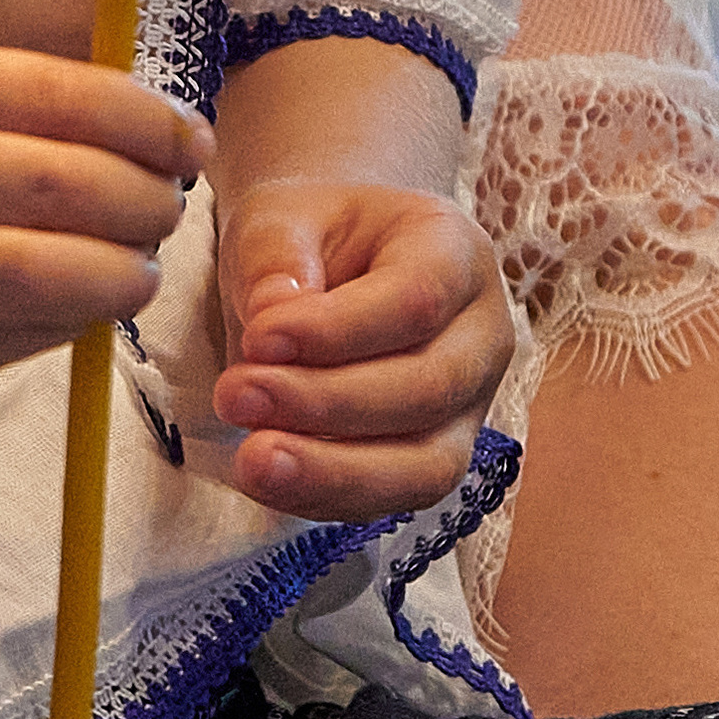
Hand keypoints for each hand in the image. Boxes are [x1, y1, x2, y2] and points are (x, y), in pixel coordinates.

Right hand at [0, 43, 202, 419]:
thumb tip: (128, 127)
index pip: (48, 95)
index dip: (140, 117)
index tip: (187, 135)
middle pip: (58, 188)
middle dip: (142, 200)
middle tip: (169, 205)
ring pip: (38, 280)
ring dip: (117, 275)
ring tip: (139, 267)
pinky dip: (60, 328)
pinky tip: (77, 310)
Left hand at [213, 172, 512, 522]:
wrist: (326, 266)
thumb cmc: (312, 236)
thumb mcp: (281, 217)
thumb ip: (275, 258)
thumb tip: (271, 317)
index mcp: (455, 252)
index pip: (416, 299)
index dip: (338, 330)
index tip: (258, 339)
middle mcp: (481, 335)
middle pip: (428, 387)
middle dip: (327, 403)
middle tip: (236, 397)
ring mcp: (470, 407)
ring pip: (426, 464)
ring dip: (333, 470)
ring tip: (252, 460)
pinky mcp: (436, 460)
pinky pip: (395, 500)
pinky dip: (329, 498)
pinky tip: (269, 481)